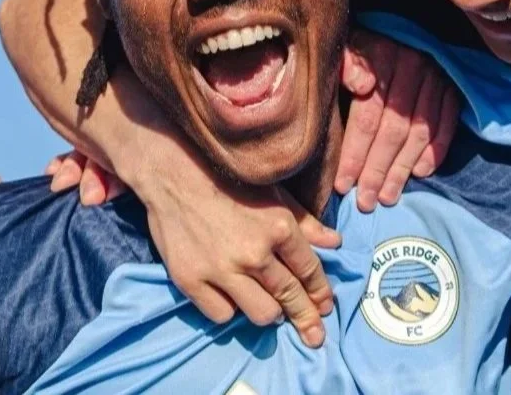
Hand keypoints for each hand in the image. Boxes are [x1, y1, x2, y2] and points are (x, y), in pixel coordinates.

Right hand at [53, 80, 342, 348]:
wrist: (175, 175)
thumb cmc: (230, 181)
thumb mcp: (275, 195)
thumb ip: (306, 223)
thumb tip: (335, 243)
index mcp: (279, 228)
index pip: (309, 271)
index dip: (320, 293)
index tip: (326, 308)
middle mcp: (254, 253)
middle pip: (289, 297)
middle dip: (306, 319)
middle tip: (315, 336)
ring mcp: (222, 270)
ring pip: (260, 314)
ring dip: (269, 313)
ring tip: (270, 308)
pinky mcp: (192, 281)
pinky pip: (222, 315)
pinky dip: (230, 310)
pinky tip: (233, 298)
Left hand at [336, 29, 460, 210]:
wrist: (408, 18)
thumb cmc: (367, 41)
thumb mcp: (349, 43)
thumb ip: (348, 64)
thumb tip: (360, 83)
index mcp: (382, 58)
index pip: (368, 116)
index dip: (355, 153)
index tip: (343, 184)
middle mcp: (414, 68)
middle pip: (394, 131)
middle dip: (378, 171)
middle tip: (366, 202)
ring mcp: (438, 78)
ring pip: (419, 133)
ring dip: (403, 169)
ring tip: (388, 196)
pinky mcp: (453, 86)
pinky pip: (446, 125)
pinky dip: (436, 151)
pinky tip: (421, 172)